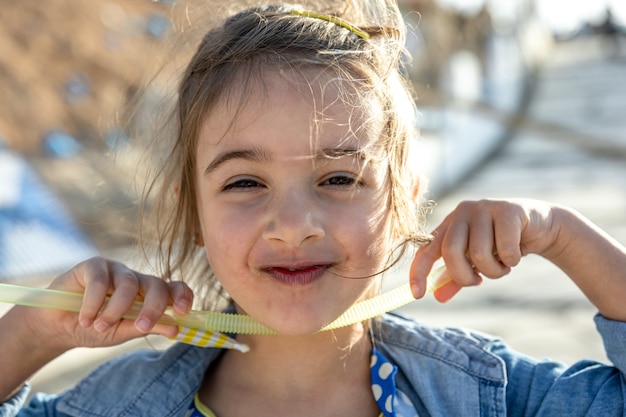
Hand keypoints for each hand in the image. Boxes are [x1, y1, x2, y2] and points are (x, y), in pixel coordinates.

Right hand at [24, 257, 193, 350]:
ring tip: (99, 327)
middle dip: (153, 307)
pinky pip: (100, 281)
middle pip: (156, 284)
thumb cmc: (95, 328)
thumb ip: (148, 328)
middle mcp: (136, 279)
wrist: (58, 327)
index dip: (183, 296)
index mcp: (149, 295)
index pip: (174, 288)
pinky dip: (93, 303)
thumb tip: (175, 329)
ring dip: (115, 310)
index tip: (183, 312)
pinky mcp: (93, 265)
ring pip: (128, 284)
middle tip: (142, 327)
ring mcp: (116, 270)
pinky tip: (84, 318)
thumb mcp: (123, 333)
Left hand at [410, 199, 557, 301]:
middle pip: (450, 251)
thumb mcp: (477, 262)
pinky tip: (517, 254)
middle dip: (464, 276)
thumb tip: (438, 297)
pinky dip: (511, 261)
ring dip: (493, 271)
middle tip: (478, 282)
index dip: (419, 271)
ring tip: (503, 266)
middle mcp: (462, 212)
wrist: (540, 227)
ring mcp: (484, 208)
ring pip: (478, 254)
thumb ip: (457, 277)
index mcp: (449, 224)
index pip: (426, 248)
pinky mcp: (507, 210)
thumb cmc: (502, 244)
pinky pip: (504, 249)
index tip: (416, 294)